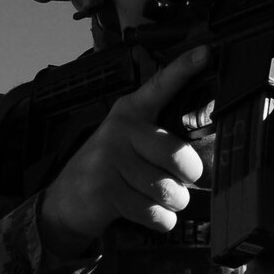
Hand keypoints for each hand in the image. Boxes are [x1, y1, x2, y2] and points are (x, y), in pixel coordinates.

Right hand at [37, 44, 210, 255]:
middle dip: (188, 178)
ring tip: (159, 198)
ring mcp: (110, 160)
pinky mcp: (105, 190)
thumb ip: (162, 140)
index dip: (184, 69)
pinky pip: (154, 212)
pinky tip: (148, 212)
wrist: (67, 200)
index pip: (160, 86)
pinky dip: (160, 220)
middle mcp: (120, 130)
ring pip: (169, 190)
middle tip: (180, 182)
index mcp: (131, 112)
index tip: (205, 53)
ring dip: (173, 203)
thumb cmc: (113, 170)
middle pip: (179, 156)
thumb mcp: (130, 143)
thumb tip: (204, 159)